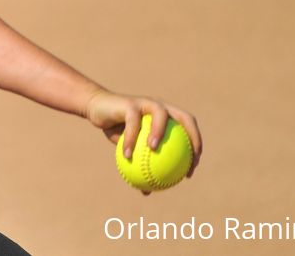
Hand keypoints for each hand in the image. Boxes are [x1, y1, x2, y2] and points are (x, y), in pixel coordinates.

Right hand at [84, 89, 203, 184]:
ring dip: (159, 132)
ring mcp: (146, 102)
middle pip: (185, 118)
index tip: (192, 168)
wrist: (98, 109)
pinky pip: (132, 122)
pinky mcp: (130, 104)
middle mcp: (160, 107)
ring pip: (160, 114)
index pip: (189, 128)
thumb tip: (148, 191)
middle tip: (187, 161)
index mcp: (167, 116)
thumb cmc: (117, 130)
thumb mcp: (129, 150)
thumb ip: (141, 165)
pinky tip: (127, 155)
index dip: (196, 145)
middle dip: (192, 137)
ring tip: (154, 150)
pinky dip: (130, 139)